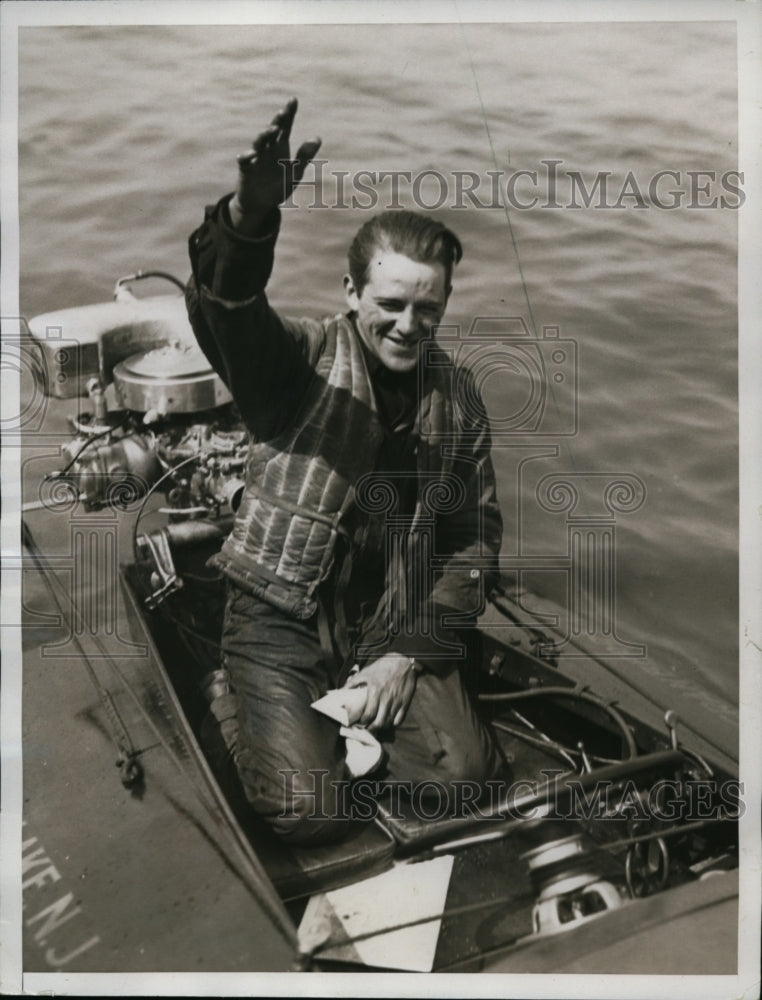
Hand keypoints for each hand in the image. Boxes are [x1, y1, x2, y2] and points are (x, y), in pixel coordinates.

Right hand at [230, 97, 321, 232]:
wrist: (260, 204)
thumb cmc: (278, 187)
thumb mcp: (295, 173)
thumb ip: (305, 156)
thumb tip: (317, 137)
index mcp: (280, 147)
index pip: (285, 126)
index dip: (289, 113)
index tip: (294, 99)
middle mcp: (267, 148)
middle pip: (271, 130)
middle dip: (277, 120)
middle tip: (284, 112)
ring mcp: (255, 157)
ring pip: (259, 142)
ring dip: (265, 135)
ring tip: (274, 129)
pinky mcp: (245, 169)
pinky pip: (245, 160)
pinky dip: (248, 156)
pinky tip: (253, 154)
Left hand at [344, 653, 419, 731]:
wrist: (403, 661)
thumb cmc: (383, 667)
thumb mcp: (366, 672)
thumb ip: (352, 683)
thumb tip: (340, 690)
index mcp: (375, 692)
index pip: (368, 715)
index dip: (362, 722)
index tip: (359, 723)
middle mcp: (386, 699)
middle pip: (378, 723)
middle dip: (371, 728)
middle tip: (367, 727)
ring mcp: (396, 702)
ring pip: (388, 723)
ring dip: (381, 727)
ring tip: (376, 725)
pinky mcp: (405, 703)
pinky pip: (399, 720)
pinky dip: (393, 723)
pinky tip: (388, 720)